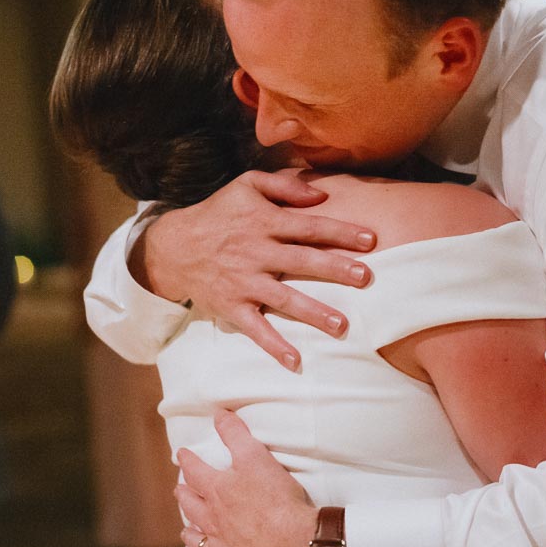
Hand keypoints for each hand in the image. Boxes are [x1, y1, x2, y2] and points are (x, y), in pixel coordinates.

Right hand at [136, 170, 376, 369]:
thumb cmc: (218, 213)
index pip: (309, 227)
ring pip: (284, 299)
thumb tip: (321, 195)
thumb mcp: (246, 186)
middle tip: (366, 278)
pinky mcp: (232, 307)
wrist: (173, 247)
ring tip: (342, 325)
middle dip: (335, 269)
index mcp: (264, 222)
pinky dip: (273, 346)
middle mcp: (256, 253)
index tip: (372, 240)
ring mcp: (244, 282)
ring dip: (313, 312)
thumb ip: (285, 187)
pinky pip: (255, 329)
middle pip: (302, 261)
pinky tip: (295, 361)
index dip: (340, 232)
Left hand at [176, 412, 316, 546]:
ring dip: (191, 533)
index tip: (182, 455)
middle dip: (184, 495)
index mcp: (218, 493)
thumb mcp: (257, 459)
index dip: (188, 460)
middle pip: (191, 507)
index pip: (195, 471)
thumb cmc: (278, 503)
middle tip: (180, 490)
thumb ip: (237, 436)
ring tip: (188, 530)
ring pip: (197, 542)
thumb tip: (219, 415)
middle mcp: (212, 524)